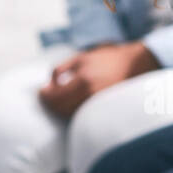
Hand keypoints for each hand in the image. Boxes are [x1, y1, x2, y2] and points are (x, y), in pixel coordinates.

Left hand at [37, 42, 160, 118]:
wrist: (131, 64)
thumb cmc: (104, 59)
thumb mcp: (79, 58)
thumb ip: (60, 70)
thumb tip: (48, 85)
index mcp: (82, 80)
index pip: (55, 97)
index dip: (44, 96)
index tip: (41, 92)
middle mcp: (90, 95)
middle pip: (60, 109)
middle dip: (50, 103)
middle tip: (46, 96)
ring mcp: (98, 104)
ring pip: (70, 114)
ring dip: (60, 108)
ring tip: (58, 99)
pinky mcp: (103, 110)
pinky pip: (82, 115)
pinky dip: (72, 111)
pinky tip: (70, 103)